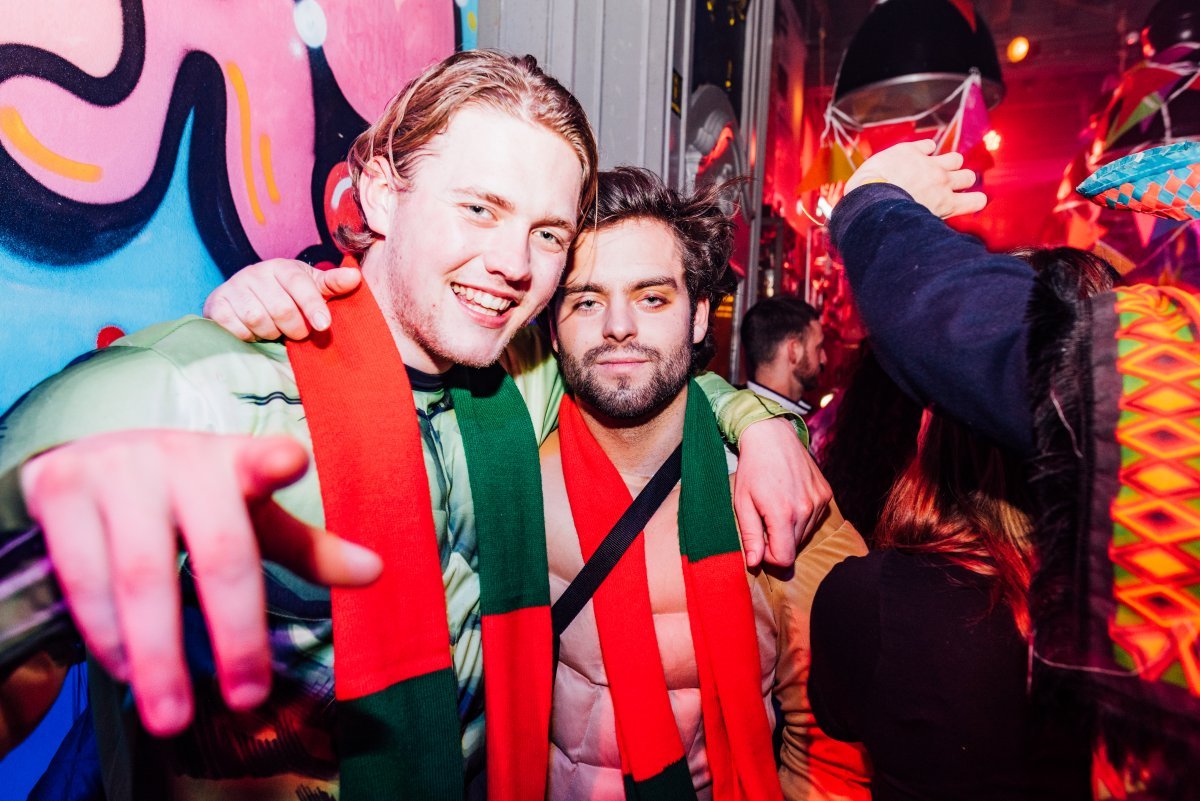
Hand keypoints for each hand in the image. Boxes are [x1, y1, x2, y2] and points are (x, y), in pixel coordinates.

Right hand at [19, 430, 381, 736]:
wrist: (90, 455)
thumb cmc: (190, 493)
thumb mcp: (249, 513)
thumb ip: (307, 548)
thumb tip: (376, 572)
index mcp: (232, 461)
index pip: (257, 459)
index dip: (273, 463)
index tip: (292, 462)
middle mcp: (176, 459)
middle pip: (214, 551)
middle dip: (235, 631)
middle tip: (248, 697)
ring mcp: (114, 473)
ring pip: (139, 576)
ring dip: (157, 654)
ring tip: (172, 713)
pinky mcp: (59, 491)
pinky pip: (83, 579)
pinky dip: (106, 634)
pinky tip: (125, 670)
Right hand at [203, 259, 360, 341]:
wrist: (243, 295)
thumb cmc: (285, 293)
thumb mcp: (310, 285)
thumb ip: (332, 284)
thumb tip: (355, 277)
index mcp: (282, 267)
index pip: (300, 284)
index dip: (312, 305)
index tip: (323, 325)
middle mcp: (256, 273)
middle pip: (281, 308)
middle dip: (294, 328)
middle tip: (298, 333)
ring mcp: (234, 287)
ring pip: (258, 319)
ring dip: (271, 333)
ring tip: (275, 331)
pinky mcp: (217, 305)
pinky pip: (237, 328)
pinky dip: (249, 336)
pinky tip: (254, 332)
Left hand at [732, 417, 831, 567]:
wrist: (772, 436)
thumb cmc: (752, 469)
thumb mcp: (742, 502)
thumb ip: (750, 535)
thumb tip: (755, 563)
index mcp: (783, 513)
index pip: (785, 559)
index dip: (770, 557)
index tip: (759, 542)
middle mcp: (806, 509)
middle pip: (795, 548)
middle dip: (778, 542)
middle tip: (764, 520)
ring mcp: (820, 501)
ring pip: (805, 534)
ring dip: (790, 529)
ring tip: (776, 507)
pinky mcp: (826, 494)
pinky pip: (815, 519)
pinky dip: (802, 516)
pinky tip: (789, 499)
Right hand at [844, 139, 986, 218]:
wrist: (874, 202)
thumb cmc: (869, 185)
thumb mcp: (879, 161)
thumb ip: (901, 156)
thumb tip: (926, 149)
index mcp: (911, 152)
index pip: (929, 148)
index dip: (928, 157)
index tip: (924, 166)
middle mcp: (930, 164)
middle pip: (955, 160)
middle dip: (952, 169)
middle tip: (942, 182)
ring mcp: (942, 182)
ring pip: (968, 176)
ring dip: (965, 182)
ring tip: (958, 192)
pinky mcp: (948, 203)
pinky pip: (975, 200)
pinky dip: (975, 201)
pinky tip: (974, 202)